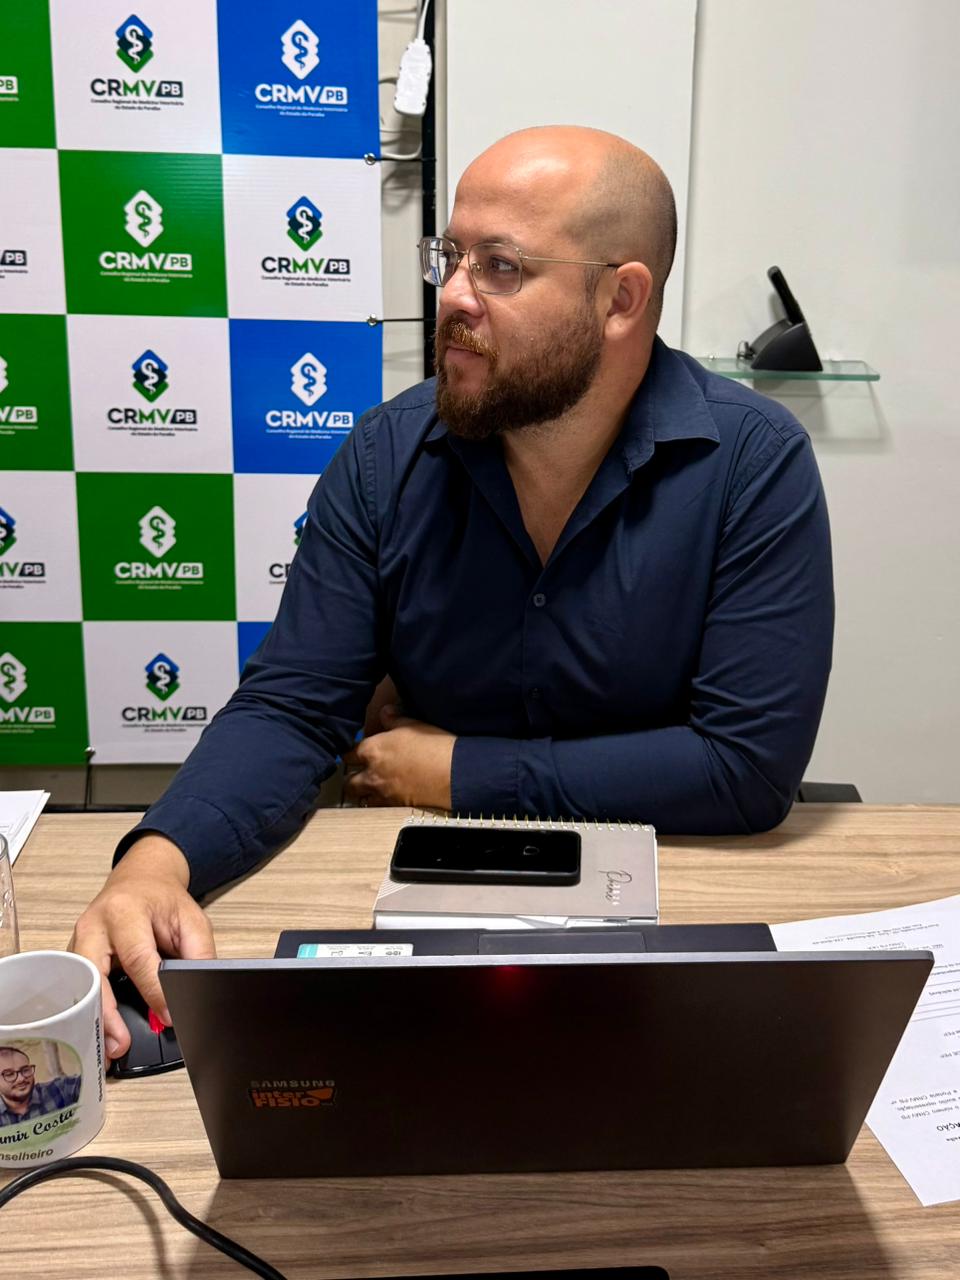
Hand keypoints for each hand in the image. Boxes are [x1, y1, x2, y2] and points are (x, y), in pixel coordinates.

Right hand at [69, 834, 215, 1061]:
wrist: (141, 879)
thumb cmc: (163, 900)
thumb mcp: (192, 920)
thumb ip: (198, 955)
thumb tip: (196, 992)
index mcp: (125, 911)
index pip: (138, 958)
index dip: (153, 991)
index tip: (167, 1016)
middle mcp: (95, 925)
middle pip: (94, 974)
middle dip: (107, 1013)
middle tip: (121, 1045)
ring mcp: (79, 939)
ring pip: (80, 985)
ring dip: (94, 1018)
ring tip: (110, 1047)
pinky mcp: (75, 954)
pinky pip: (78, 985)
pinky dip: (90, 1010)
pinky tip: (101, 1031)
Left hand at [343, 705, 454, 809]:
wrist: (452, 773)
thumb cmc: (434, 746)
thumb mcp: (413, 725)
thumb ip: (394, 719)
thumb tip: (385, 712)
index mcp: (372, 749)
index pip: (347, 753)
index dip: (349, 753)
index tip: (351, 753)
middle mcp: (372, 773)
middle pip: (348, 782)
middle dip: (351, 778)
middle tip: (357, 774)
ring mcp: (382, 792)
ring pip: (359, 797)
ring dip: (362, 793)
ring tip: (368, 789)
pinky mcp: (394, 806)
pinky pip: (376, 807)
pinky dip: (376, 803)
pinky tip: (384, 797)